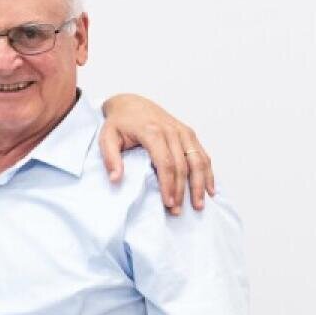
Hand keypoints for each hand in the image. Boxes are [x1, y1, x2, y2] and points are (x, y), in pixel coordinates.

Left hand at [98, 94, 214, 213]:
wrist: (131, 103)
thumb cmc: (119, 123)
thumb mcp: (106, 137)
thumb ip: (110, 158)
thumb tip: (116, 179)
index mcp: (152, 131)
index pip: (165, 163)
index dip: (168, 185)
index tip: (168, 203)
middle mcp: (172, 131)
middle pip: (183, 165)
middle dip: (182, 190)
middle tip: (178, 211)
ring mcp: (183, 131)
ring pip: (197, 161)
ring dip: (199, 184)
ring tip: (198, 205)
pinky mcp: (189, 133)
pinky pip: (202, 154)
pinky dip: (208, 172)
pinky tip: (209, 189)